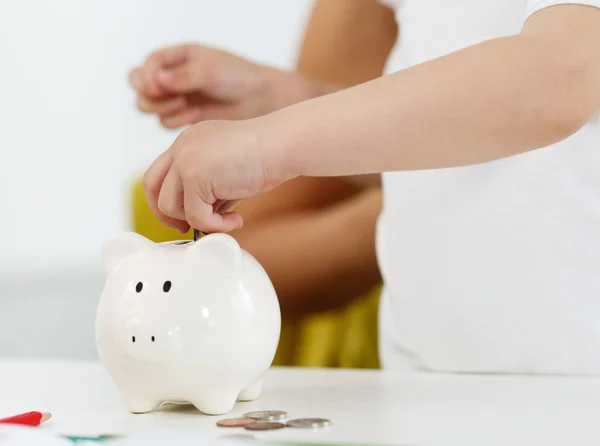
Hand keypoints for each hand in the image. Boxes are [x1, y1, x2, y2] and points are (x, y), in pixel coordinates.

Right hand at [129, 43, 317, 128]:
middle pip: (139, 88)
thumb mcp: (208, 71)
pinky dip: (176, 120)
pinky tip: (195, 115)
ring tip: (184, 105)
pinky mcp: (185, 117)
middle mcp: (172, 77)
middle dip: (150, 96)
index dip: (146, 78)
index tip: (157, 86)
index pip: (145, 67)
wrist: (259, 99)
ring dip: (162, 108)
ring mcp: (177, 98)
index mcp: (176, 57)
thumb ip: (181, 77)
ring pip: (149, 107)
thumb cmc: (237, 77)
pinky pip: (165, 121)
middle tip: (172, 99)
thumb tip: (156, 81)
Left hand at [143, 119, 291, 232]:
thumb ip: (208, 193)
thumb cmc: (266, 158)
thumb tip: (198, 222)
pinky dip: (215, 225)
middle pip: (150, 185)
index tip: (185, 217)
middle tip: (187, 228)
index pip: (160, 173)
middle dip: (165, 214)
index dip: (167, 199)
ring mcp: (185, 159)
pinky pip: (194, 215)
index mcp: (188, 141)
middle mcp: (182, 146)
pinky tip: (235, 219)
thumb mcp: (227, 175)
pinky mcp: (195, 174)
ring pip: (169, 205)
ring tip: (225, 220)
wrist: (283, 145)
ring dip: (197, 221)